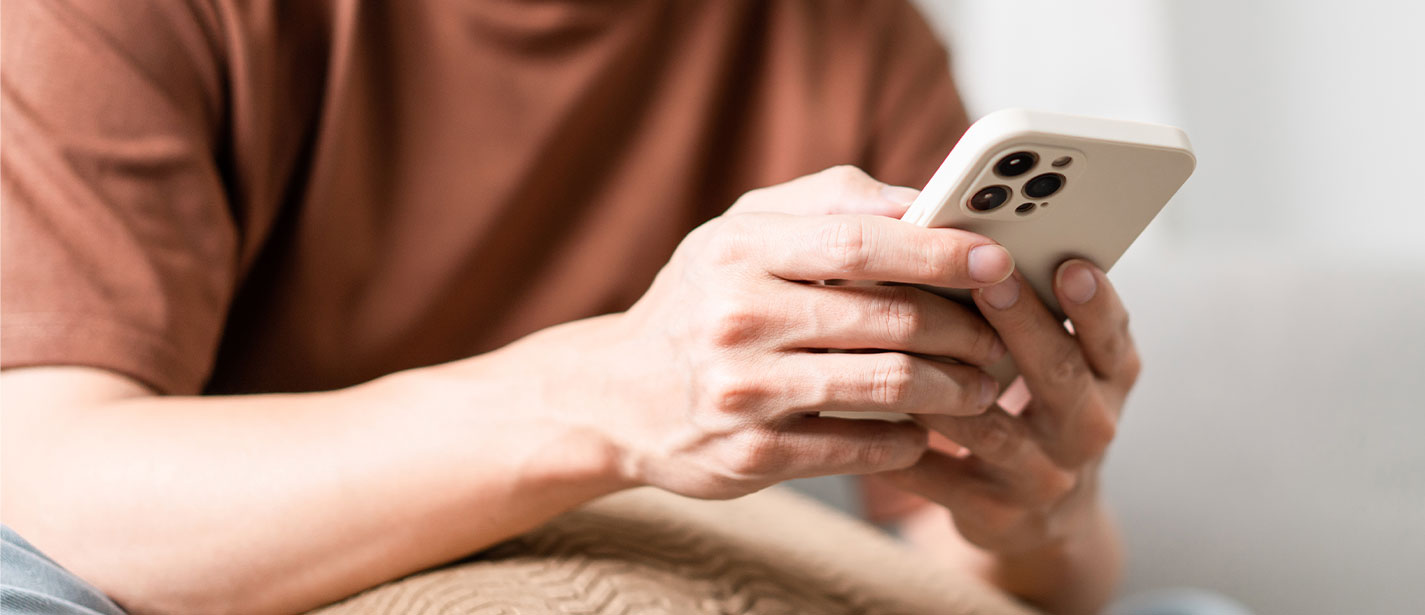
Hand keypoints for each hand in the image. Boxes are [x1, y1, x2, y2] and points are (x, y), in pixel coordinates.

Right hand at [554, 167, 1016, 498]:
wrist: (616, 394)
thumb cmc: (700, 299)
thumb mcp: (740, 231)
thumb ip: (828, 201)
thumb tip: (923, 199)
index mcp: (737, 250)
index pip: (859, 243)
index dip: (938, 251)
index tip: (996, 259)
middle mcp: (736, 318)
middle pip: (887, 319)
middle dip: (966, 330)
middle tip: (1005, 339)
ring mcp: (742, 392)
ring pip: (885, 386)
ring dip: (953, 388)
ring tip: (983, 387)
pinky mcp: (751, 455)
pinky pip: (859, 447)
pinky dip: (908, 439)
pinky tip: (924, 428)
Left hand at [878, 261, 1137, 554]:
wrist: (1041, 517)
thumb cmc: (1038, 408)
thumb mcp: (1061, 360)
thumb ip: (1036, 307)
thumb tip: (974, 234)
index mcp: (1109, 378)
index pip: (1113, 337)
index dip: (1094, 305)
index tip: (1071, 265)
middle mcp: (1087, 428)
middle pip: (1059, 375)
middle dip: (1023, 326)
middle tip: (989, 283)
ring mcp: (1042, 477)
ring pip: (992, 428)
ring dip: (946, 384)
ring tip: (904, 343)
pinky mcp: (992, 513)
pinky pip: (939, 477)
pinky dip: (899, 446)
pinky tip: (862, 414)